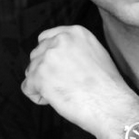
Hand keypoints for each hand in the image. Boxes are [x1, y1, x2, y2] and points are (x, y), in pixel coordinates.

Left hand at [21, 25, 138, 138]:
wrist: (111, 105)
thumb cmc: (108, 87)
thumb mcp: (96, 54)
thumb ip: (75, 49)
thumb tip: (57, 55)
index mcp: (76, 32)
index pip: (46, 37)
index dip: (48, 55)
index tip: (56, 68)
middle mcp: (60, 40)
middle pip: (36, 54)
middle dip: (44, 71)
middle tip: (63, 85)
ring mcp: (48, 57)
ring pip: (31, 71)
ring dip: (42, 85)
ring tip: (64, 93)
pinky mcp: (39, 75)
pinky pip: (27, 87)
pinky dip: (37, 97)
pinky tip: (55, 100)